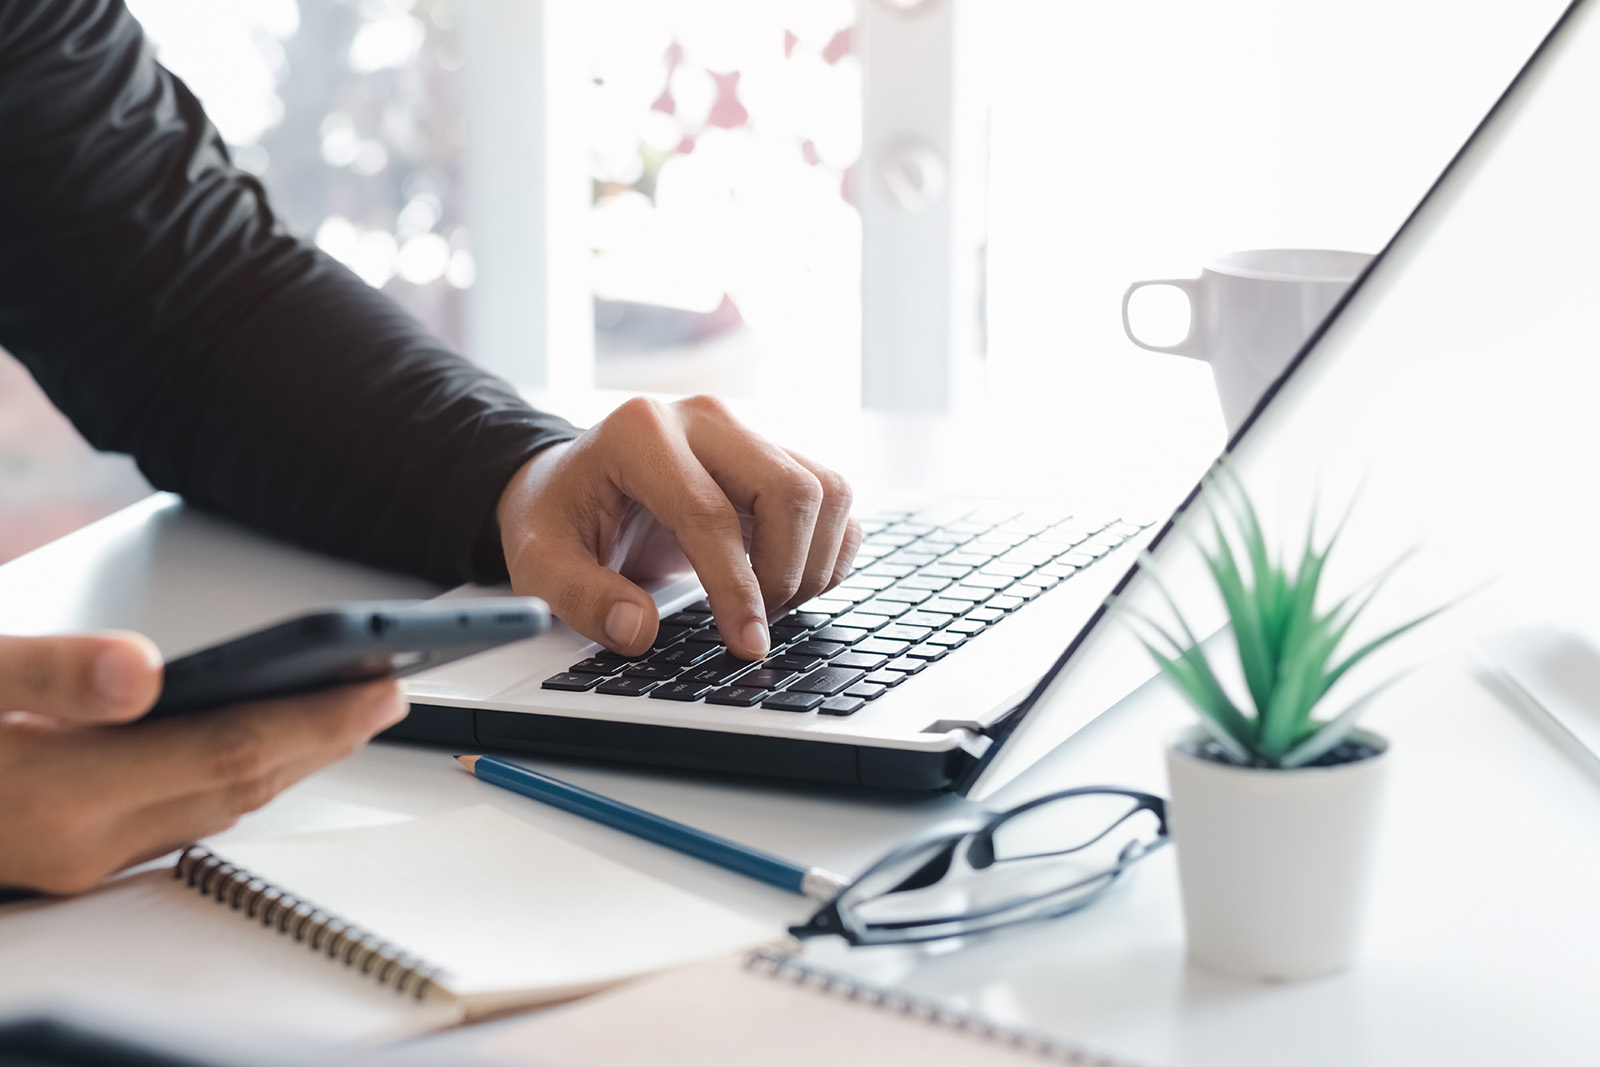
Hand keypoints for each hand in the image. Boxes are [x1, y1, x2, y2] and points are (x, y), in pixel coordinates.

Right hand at [0, 631, 405, 894]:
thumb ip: (48, 673)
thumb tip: (140, 670)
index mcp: (59, 794)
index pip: (228, 750)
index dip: (317, 716)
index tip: (383, 684)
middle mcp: (81, 844)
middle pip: (241, 786)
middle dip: (328, 736)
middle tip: (391, 692)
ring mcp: (79, 862)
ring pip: (220, 810)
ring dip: (293, 762)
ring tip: (350, 711)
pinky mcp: (73, 860)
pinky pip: (185, 822)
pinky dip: (238, 780)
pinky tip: (261, 748)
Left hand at [496, 395, 861, 659]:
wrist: (572, 485)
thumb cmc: (558, 519)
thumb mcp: (539, 563)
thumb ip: (582, 598)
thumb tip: (637, 629)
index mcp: (640, 433)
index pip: (710, 514)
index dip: (737, 588)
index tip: (746, 644)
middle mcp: (703, 420)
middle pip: (791, 492)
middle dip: (786, 575)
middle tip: (755, 629)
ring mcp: (745, 432)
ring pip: (827, 492)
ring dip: (814, 564)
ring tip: (769, 607)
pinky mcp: (774, 454)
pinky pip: (835, 499)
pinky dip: (828, 550)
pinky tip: (788, 582)